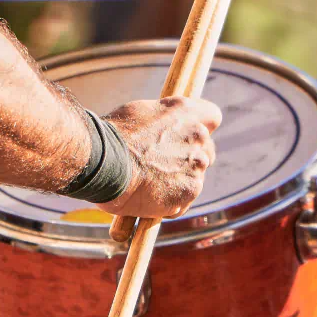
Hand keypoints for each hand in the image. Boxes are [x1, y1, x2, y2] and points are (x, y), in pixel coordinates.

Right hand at [97, 97, 221, 218]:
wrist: (104, 164)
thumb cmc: (113, 137)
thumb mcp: (139, 113)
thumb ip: (163, 119)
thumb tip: (164, 127)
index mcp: (186, 112)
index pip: (212, 116)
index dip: (199, 127)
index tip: (185, 136)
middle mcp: (198, 137)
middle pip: (206, 152)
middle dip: (188, 159)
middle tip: (162, 167)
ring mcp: (195, 166)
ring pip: (194, 179)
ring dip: (178, 184)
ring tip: (149, 186)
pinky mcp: (188, 192)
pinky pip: (182, 202)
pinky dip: (168, 204)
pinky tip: (147, 199)